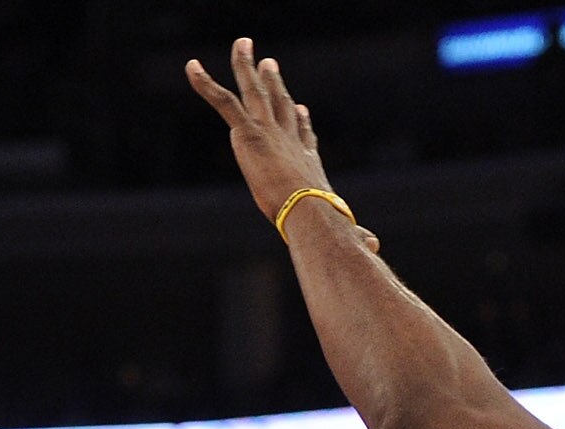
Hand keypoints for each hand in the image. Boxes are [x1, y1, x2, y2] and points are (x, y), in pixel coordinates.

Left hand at [185, 39, 378, 251]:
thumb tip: (374, 248)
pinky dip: (205, 84)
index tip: (301, 108)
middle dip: (275, 83)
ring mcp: (267, 131)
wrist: (310, 212)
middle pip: (280, 104)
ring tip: (241, 45)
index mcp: (305, 161)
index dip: (301, 122)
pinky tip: (191, 67)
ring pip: (254, 91)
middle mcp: (287, 139)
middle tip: (270, 64)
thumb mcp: (340, 228)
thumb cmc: (327, 224)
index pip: (303, 136)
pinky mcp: (248, 133)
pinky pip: (223, 101)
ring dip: (245, 66)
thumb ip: (355, 237)